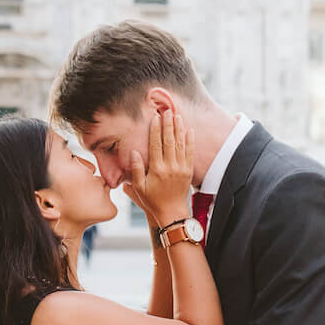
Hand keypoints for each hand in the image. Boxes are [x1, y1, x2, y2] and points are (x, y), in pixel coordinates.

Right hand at [127, 110, 194, 229]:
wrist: (172, 212)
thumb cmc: (152, 200)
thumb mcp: (139, 187)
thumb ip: (137, 169)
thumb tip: (134, 152)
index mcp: (157, 169)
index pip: (156, 145)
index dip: (155, 130)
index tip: (155, 118)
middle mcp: (170, 167)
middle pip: (169, 141)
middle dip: (168, 125)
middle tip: (167, 111)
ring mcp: (181, 168)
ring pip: (180, 144)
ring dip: (179, 129)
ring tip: (177, 116)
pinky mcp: (188, 171)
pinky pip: (190, 153)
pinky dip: (190, 141)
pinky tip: (189, 130)